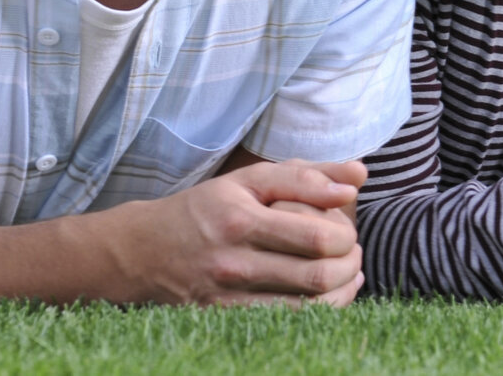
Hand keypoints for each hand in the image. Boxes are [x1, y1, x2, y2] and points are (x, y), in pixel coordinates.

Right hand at [113, 158, 366, 306]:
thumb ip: (307, 175)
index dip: (347, 237)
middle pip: (316, 277)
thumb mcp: (250, 180)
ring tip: (349, 274)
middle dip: (350, 265)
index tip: (350, 230)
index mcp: (243, 219)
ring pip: (305, 310)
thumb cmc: (207, 208)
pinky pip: (284, 326)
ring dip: (340, 293)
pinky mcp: (224, 321)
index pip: (316, 237)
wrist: (143, 252)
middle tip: (355, 253)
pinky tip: (327, 299)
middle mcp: (235, 261)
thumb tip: (359, 178)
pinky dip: (316, 315)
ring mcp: (228, 298)